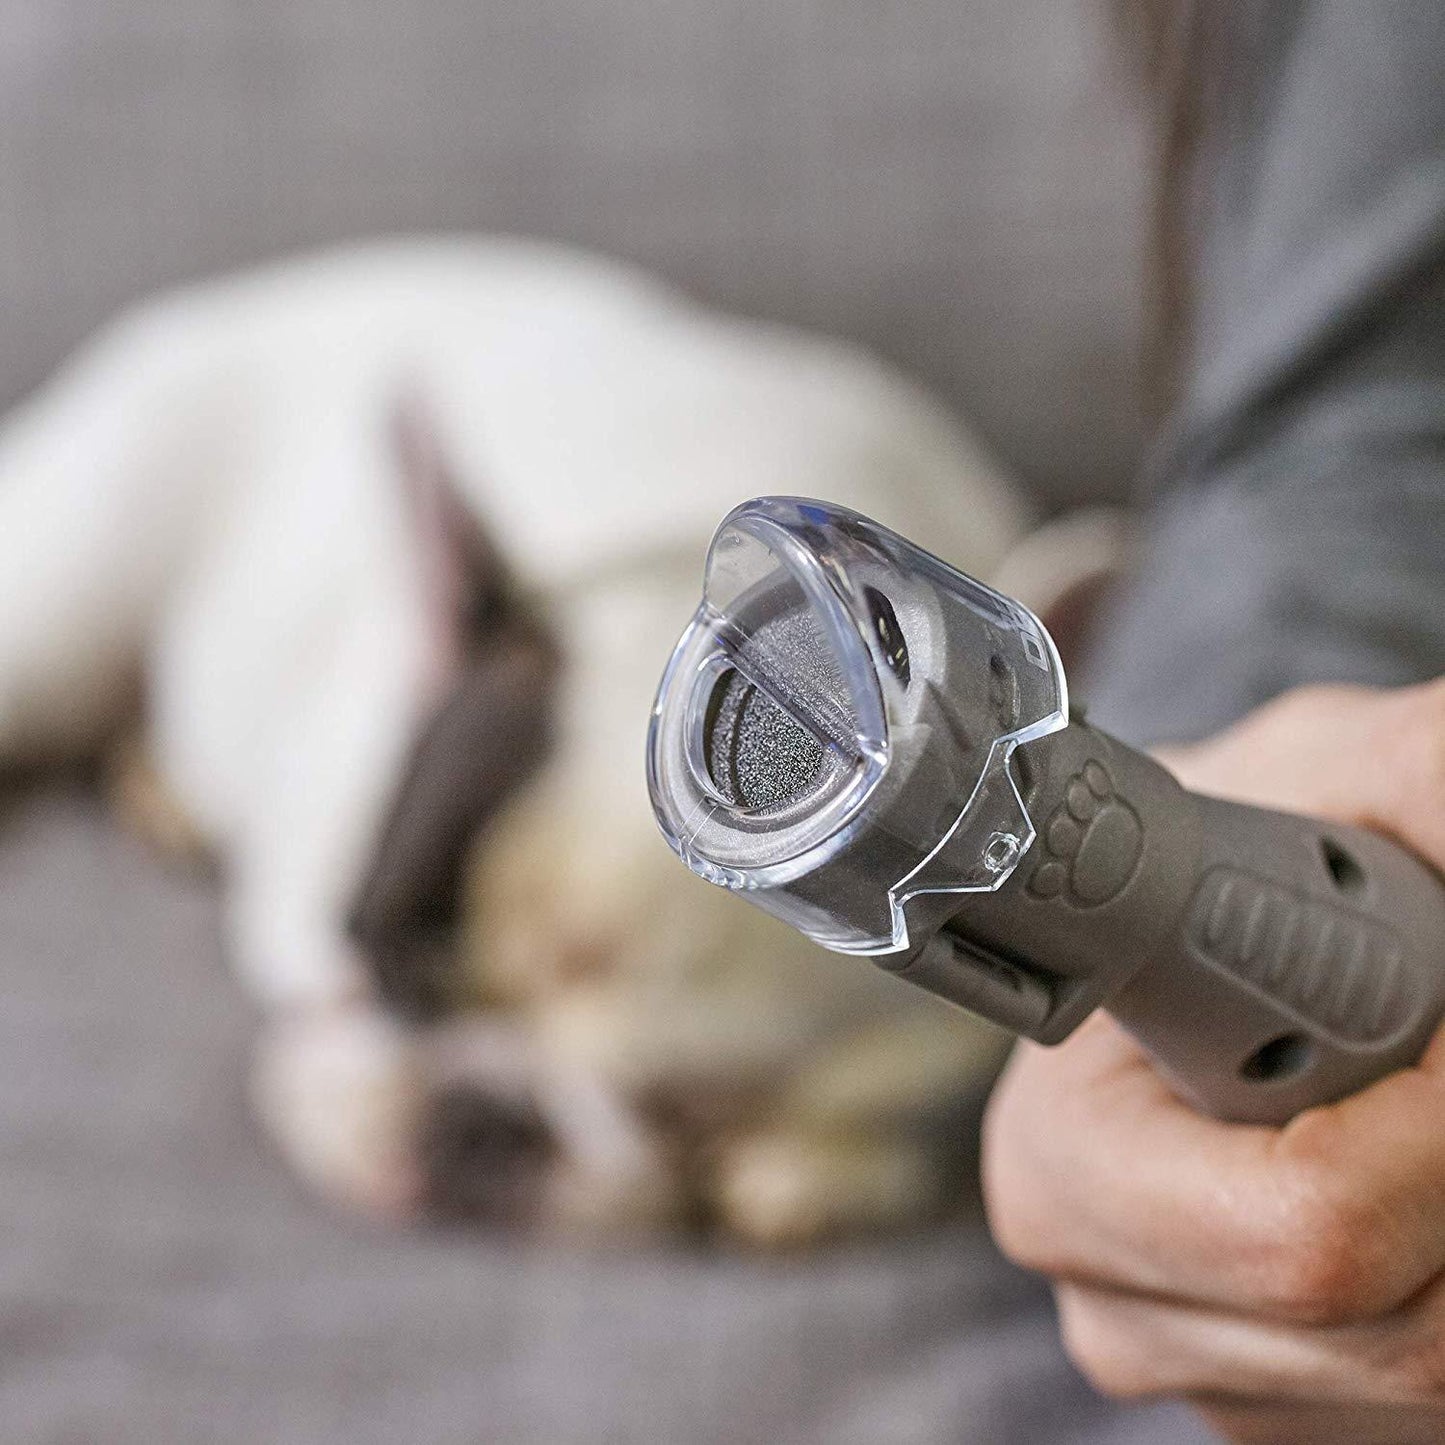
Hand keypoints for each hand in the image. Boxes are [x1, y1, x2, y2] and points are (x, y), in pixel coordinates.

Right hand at [983, 681, 1444, 1443]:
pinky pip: (1426, 1405)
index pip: (1304, 1233)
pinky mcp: (1275, 1412)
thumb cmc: (1259, 850)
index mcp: (1061, 1162)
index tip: (1437, 1026)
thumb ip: (1414, 769)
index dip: (1429, 1132)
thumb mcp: (1325, 773)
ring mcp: (1198, 1369)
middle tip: (1433, 1050)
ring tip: (1416, 1098)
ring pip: (1433, 1376)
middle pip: (1399, 1330)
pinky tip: (1411, 1176)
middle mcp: (1106, 1290)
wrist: (1228, 926)